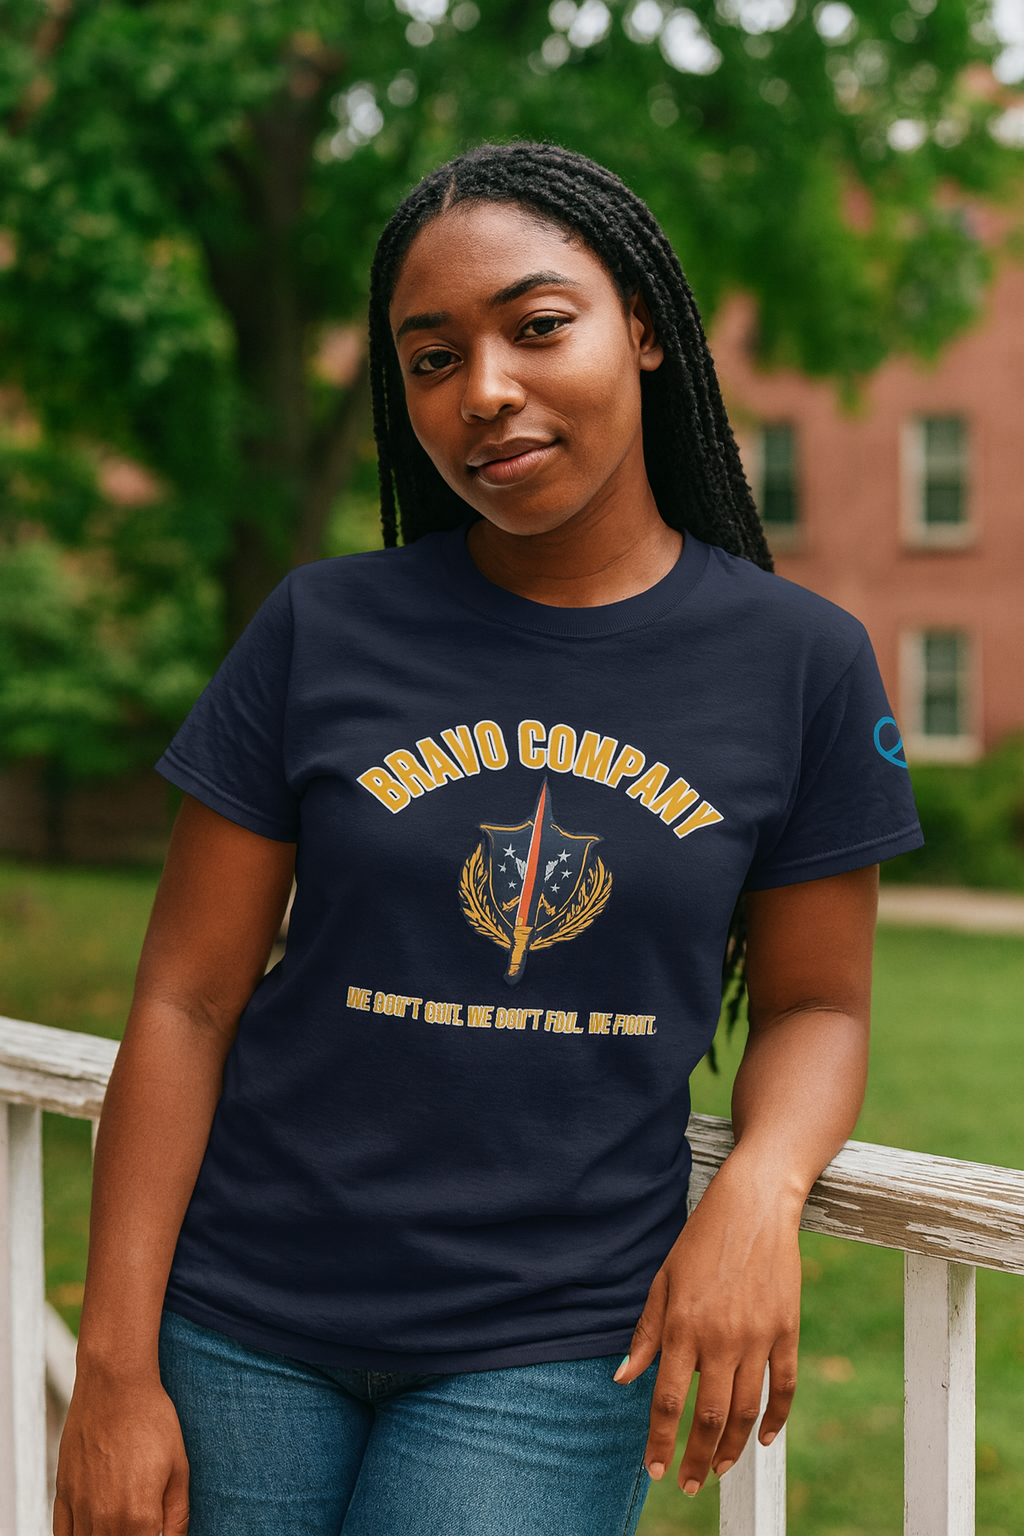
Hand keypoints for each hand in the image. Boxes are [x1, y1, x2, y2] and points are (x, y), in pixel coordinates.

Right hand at [54, 1370, 189, 1535]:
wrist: (115, 1385)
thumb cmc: (152, 1420)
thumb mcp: (179, 1468)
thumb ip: (177, 1516)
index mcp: (139, 1518)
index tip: (157, 1529)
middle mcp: (105, 1520)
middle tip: (142, 1522)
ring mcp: (80, 1509)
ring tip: (122, 1522)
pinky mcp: (63, 1494)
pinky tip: (94, 1529)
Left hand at [614, 1155, 800, 1494]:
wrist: (754, 1206)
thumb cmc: (700, 1241)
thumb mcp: (662, 1280)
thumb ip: (645, 1333)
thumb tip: (623, 1378)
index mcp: (683, 1325)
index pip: (668, 1399)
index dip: (660, 1440)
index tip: (654, 1470)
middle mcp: (720, 1337)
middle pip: (710, 1415)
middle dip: (696, 1457)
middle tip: (686, 1483)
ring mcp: (757, 1336)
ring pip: (747, 1409)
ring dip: (733, 1447)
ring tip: (718, 1469)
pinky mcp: (787, 1330)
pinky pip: (784, 1386)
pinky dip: (777, 1418)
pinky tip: (765, 1438)